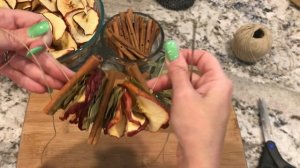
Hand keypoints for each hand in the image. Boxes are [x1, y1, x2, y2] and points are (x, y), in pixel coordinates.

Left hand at [0, 9, 73, 92]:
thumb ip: (15, 37)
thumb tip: (44, 38)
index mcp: (7, 20)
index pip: (36, 24)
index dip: (44, 37)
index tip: (42, 48)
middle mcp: (11, 36)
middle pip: (37, 49)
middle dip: (52, 64)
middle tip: (68, 78)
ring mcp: (5, 52)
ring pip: (28, 64)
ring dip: (43, 76)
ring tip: (59, 88)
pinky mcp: (0, 66)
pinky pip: (16, 73)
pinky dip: (27, 82)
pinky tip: (40, 89)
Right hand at [147, 49, 232, 166]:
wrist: (198, 158)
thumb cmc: (194, 125)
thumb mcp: (183, 95)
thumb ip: (178, 72)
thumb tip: (173, 52)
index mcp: (218, 81)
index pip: (204, 57)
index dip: (187, 54)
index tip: (169, 57)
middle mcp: (215, 89)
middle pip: (192, 74)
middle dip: (172, 76)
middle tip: (152, 81)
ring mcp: (207, 102)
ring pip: (187, 87)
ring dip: (169, 87)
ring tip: (151, 90)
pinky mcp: (200, 113)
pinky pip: (187, 98)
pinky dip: (174, 97)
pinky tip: (160, 100)